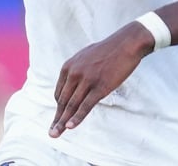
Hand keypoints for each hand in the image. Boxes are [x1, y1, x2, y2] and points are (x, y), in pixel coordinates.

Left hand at [49, 22, 153, 137]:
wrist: (126, 44)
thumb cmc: (107, 50)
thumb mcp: (85, 56)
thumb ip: (76, 69)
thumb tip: (71, 81)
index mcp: (68, 66)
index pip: (60, 92)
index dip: (60, 108)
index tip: (60, 118)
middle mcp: (74, 73)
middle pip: (63, 101)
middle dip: (57, 118)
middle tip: (52, 133)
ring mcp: (87, 80)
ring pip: (72, 105)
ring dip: (62, 122)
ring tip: (55, 134)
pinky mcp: (100, 87)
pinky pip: (86, 105)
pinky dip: (77, 117)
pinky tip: (70, 127)